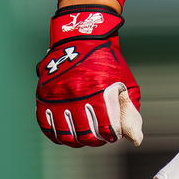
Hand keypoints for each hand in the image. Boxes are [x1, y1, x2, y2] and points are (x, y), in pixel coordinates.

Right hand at [34, 5, 143, 146]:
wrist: (81, 38)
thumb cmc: (107, 63)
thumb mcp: (126, 83)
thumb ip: (130, 112)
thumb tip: (134, 139)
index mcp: (100, 92)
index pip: (106, 129)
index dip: (111, 136)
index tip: (112, 134)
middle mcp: (78, 95)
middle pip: (85, 135)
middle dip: (95, 140)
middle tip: (99, 137)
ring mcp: (58, 96)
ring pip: (65, 134)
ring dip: (77, 140)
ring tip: (84, 136)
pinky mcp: (43, 95)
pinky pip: (46, 125)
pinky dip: (56, 135)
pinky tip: (66, 133)